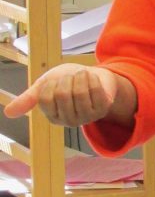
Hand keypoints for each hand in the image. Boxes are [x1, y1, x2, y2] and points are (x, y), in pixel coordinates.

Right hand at [4, 63, 119, 125]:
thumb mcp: (45, 85)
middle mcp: (68, 121)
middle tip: (72, 77)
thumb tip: (8, 113)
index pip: (45, 98)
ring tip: (82, 76)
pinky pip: (95, 90)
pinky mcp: (102, 110)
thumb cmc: (67, 80)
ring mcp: (86, 117)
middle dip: (67, 79)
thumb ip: (29, 98)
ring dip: (80, 77)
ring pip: (78, 92)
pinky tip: (92, 78)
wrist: (93, 75)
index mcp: (51, 116)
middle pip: (62, 94)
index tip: (57, 81)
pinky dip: (92, 78)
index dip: (51, 83)